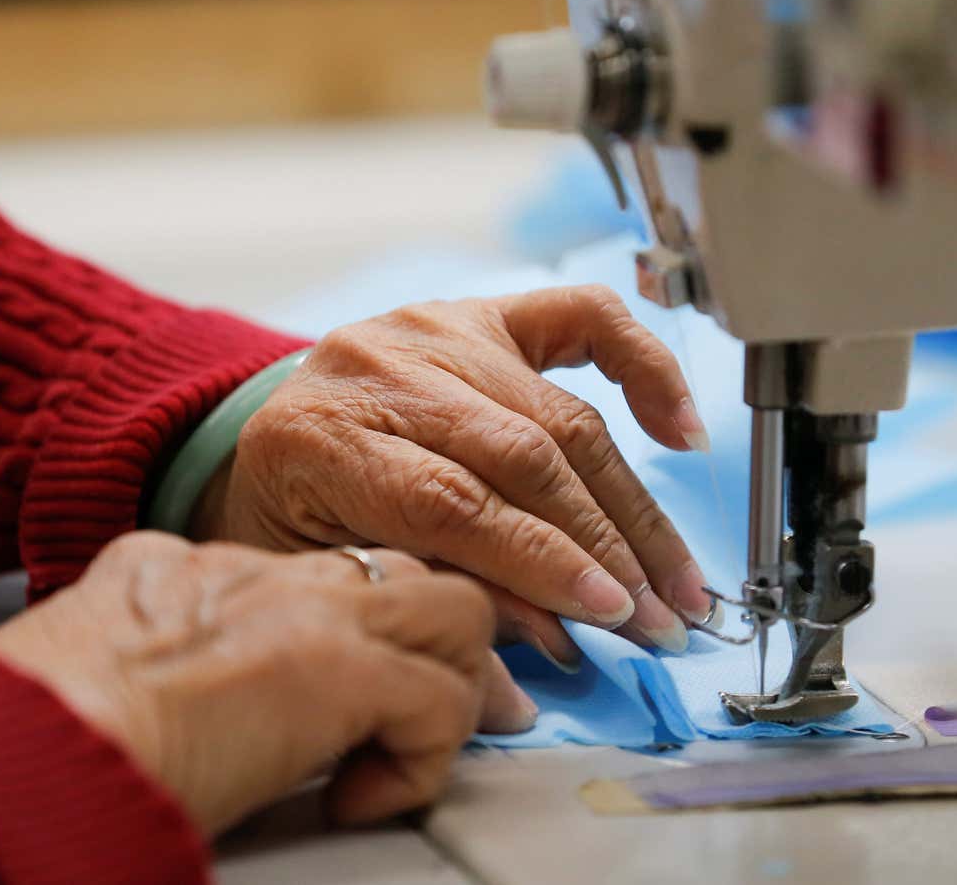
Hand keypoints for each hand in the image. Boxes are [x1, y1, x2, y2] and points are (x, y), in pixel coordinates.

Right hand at [0, 531, 519, 834]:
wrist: (18, 739)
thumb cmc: (28, 728)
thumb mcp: (93, 661)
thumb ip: (150, 648)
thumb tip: (183, 695)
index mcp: (197, 566)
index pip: (323, 574)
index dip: (356, 637)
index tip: (350, 701)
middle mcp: (263, 570)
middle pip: (401, 573)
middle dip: (424, 651)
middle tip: (396, 726)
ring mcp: (307, 606)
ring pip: (455, 613)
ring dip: (444, 694)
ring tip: (387, 761)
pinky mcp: (338, 665)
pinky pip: (441, 700)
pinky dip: (420, 762)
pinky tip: (354, 801)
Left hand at [193, 285, 713, 668]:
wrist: (276, 441)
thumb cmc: (300, 525)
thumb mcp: (344, 578)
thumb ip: (442, 603)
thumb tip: (557, 643)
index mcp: (321, 438)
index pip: (453, 501)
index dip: (543, 561)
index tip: (611, 614)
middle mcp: (378, 368)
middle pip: (521, 456)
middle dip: (604, 546)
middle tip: (657, 617)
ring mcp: (435, 330)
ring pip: (562, 415)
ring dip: (632, 506)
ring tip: (675, 578)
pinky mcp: (480, 312)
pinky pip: (582, 319)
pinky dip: (644, 369)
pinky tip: (680, 431)